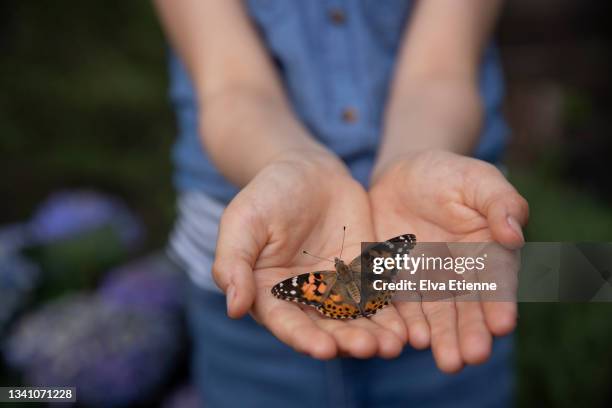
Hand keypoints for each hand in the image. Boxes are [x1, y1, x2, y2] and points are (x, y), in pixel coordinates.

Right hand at [212, 151, 410, 358]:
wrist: (307, 169)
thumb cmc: (267, 194)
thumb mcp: (243, 222)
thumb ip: (233, 262)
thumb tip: (234, 307)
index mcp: (268, 293)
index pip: (286, 322)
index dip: (304, 338)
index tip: (325, 349)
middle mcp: (303, 298)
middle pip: (326, 327)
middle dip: (347, 341)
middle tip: (369, 348)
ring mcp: (335, 288)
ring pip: (355, 319)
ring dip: (374, 335)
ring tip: (393, 345)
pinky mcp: (362, 274)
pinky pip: (377, 297)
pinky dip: (392, 313)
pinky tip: (407, 326)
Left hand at [369, 150, 528, 371]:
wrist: (402, 174)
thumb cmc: (448, 173)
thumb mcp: (477, 178)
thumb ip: (500, 202)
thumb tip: (514, 235)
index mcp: (488, 252)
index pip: (497, 281)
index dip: (500, 302)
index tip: (503, 323)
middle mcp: (460, 273)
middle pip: (468, 307)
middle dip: (471, 333)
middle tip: (473, 357)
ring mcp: (428, 280)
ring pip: (437, 314)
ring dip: (443, 338)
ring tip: (448, 361)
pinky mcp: (396, 280)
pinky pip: (402, 304)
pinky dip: (408, 322)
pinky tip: (411, 339)